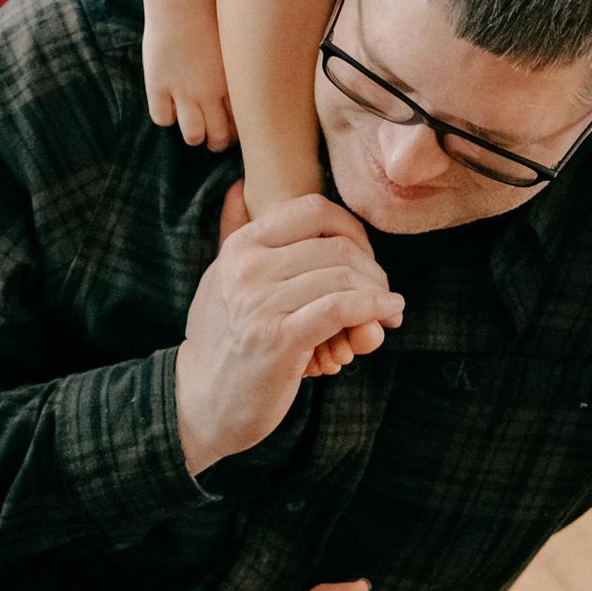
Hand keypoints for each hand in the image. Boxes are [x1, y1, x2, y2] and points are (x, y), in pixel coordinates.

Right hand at [138, 0, 234, 149]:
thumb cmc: (212, 14)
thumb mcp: (237, 43)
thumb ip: (242, 68)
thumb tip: (254, 81)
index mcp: (233, 82)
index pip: (241, 125)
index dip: (238, 133)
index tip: (235, 130)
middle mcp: (210, 92)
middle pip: (218, 137)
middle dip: (217, 142)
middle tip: (214, 137)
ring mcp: (183, 90)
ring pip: (192, 135)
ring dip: (193, 135)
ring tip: (193, 127)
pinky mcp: (158, 84)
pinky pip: (162, 118)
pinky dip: (166, 116)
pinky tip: (170, 105)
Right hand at [177, 181, 400, 476]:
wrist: (202, 401)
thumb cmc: (223, 340)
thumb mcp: (221, 279)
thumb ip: (233, 234)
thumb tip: (237, 188)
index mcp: (240, 247)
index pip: (314, 210)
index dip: (351, 228)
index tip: (363, 256)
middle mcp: (247, 268)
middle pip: (338, 247)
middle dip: (372, 270)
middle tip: (383, 293)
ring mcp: (261, 303)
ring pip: (345, 277)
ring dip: (378, 294)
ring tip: (388, 310)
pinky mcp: (280, 339)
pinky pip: (343, 308)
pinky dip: (374, 309)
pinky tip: (386, 316)